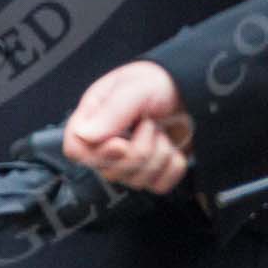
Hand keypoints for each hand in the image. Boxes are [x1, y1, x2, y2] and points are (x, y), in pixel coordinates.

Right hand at [63, 61, 194, 192]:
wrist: (191, 90)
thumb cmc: (159, 82)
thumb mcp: (135, 89)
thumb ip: (111, 111)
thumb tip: (84, 135)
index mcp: (94, 117)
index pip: (76, 150)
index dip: (96, 154)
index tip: (121, 143)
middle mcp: (107, 142)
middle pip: (109, 171)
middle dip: (138, 150)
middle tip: (149, 123)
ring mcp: (129, 161)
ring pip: (136, 180)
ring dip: (159, 154)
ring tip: (161, 129)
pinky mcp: (152, 172)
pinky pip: (160, 185)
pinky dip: (173, 167)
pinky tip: (172, 146)